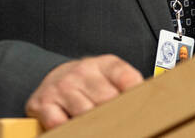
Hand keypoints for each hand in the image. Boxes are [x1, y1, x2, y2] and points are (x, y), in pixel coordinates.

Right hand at [25, 54, 143, 128]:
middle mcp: (82, 71)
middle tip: (120, 126)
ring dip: (92, 126)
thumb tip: (152, 106)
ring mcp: (62, 87)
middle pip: (107, 100)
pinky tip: (74, 128)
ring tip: (99, 129)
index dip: (135, 96)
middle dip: (115, 117)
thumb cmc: (88, 82)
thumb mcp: (110, 76)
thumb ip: (128, 87)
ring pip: (84, 113)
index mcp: (105, 64)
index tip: (142, 112)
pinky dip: (68, 130)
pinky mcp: (42, 103)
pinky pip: (58, 123)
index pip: (127, 77)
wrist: (53, 76)